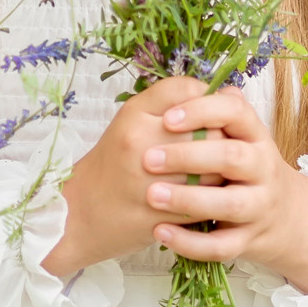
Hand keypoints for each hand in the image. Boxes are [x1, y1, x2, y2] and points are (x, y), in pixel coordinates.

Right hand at [42, 76, 219, 277]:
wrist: (78, 213)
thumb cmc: (114, 162)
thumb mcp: (134, 120)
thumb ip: (175, 100)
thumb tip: (228, 93)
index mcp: (134, 115)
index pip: (188, 92)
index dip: (208, 101)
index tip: (210, 115)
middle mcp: (141, 143)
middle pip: (209, 131)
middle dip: (221, 140)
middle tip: (219, 148)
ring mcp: (149, 180)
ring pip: (213, 171)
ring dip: (221, 174)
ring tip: (215, 174)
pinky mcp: (159, 214)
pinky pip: (203, 204)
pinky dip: (211, 201)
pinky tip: (206, 198)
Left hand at [141, 88, 307, 295]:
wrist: (286, 218)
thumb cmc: (247, 169)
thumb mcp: (241, 136)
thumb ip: (217, 113)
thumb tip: (190, 85)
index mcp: (255, 135)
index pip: (236, 112)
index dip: (203, 111)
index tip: (167, 118)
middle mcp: (263, 168)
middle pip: (233, 156)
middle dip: (190, 156)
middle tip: (149, 159)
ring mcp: (259, 206)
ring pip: (230, 204)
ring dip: (189, 199)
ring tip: (151, 194)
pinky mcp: (248, 241)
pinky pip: (221, 246)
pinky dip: (190, 242)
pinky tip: (160, 232)